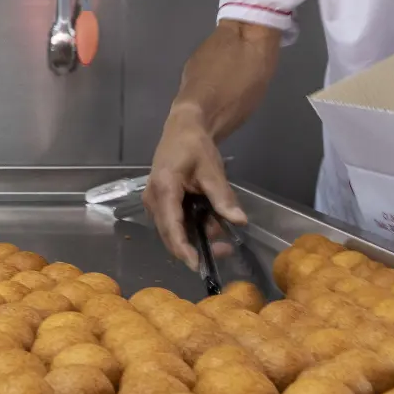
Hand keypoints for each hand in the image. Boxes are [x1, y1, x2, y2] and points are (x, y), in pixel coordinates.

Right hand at [142, 105, 246, 270]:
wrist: (184, 127)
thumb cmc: (195, 146)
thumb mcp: (212, 170)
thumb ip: (223, 197)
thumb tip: (239, 221)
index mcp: (164, 189)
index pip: (171, 228)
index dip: (184, 250)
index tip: (198, 266)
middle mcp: (153, 200)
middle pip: (170, 234)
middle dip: (195, 247)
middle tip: (224, 249)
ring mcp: (154, 202)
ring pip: (173, 231)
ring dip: (195, 236)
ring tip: (221, 231)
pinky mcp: (161, 203)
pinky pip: (174, 223)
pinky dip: (192, 227)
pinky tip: (210, 222)